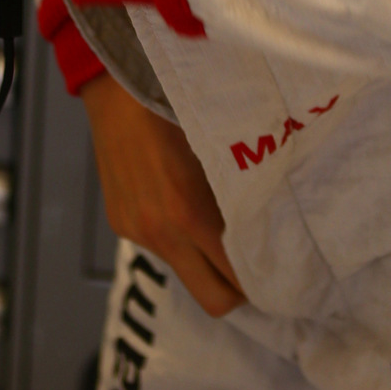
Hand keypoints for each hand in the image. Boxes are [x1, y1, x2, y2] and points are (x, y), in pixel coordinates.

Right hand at [83, 73, 245, 317]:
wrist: (114, 89)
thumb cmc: (169, 107)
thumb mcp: (211, 152)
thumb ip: (229, 195)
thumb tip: (258, 226)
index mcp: (188, 212)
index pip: (233, 276)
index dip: (258, 280)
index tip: (276, 271)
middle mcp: (161, 233)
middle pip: (212, 300)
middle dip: (236, 292)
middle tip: (252, 270)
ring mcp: (136, 232)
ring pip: (184, 272)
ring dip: (203, 262)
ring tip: (214, 227)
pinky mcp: (120, 224)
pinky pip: (160, 248)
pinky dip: (176, 240)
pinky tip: (177, 204)